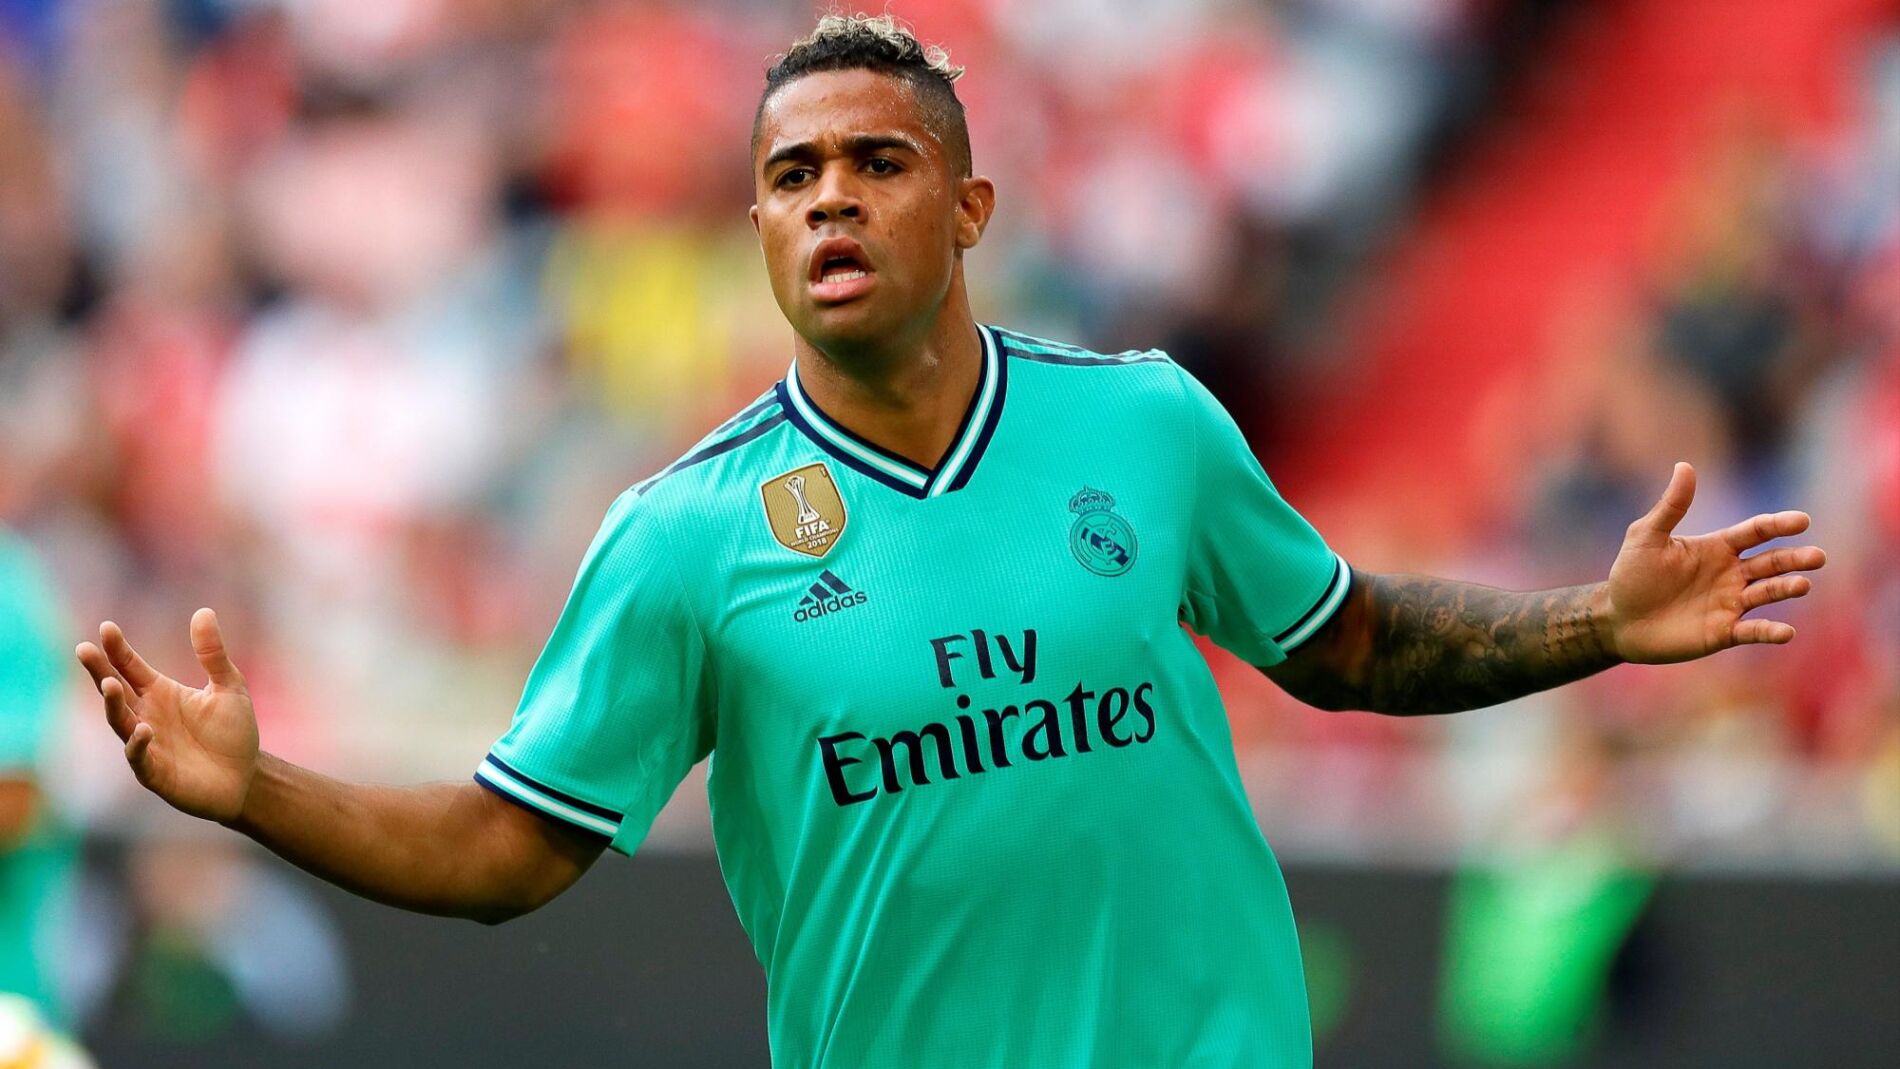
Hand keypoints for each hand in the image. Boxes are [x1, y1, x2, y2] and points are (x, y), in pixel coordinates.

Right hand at [76, 608, 260, 822]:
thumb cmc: (233, 733)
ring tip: (109, 684)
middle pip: (115, 691)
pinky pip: (139, 757)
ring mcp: (147, 744)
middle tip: (84, 650)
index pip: (131, 667)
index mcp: (160, 693)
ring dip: (113, 705)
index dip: (118, 649)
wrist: (245, 777)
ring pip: (121, 722)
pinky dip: (138, 744)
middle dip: (99, 671)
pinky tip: (142, 729)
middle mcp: (147, 716)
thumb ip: (212, 654)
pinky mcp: (154, 772)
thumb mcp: (229, 686)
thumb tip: (203, 611)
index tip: (106, 627)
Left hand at [1605, 462, 1824, 663]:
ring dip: (1786, 588)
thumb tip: (1684, 466)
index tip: (1801, 521)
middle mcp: (1731, 574)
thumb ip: (1671, 506)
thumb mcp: (1646, 537)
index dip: (1778, 525)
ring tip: (1802, 584)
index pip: (1755, 532)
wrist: (1619, 619)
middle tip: (1817, 556)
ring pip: (1768, 593)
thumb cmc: (1631, 575)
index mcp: (1717, 547)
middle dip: (1795, 559)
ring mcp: (1730, 603)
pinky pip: (1753, 631)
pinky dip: (1770, 631)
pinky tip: (1786, 631)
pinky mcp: (1723, 632)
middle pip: (1771, 563)